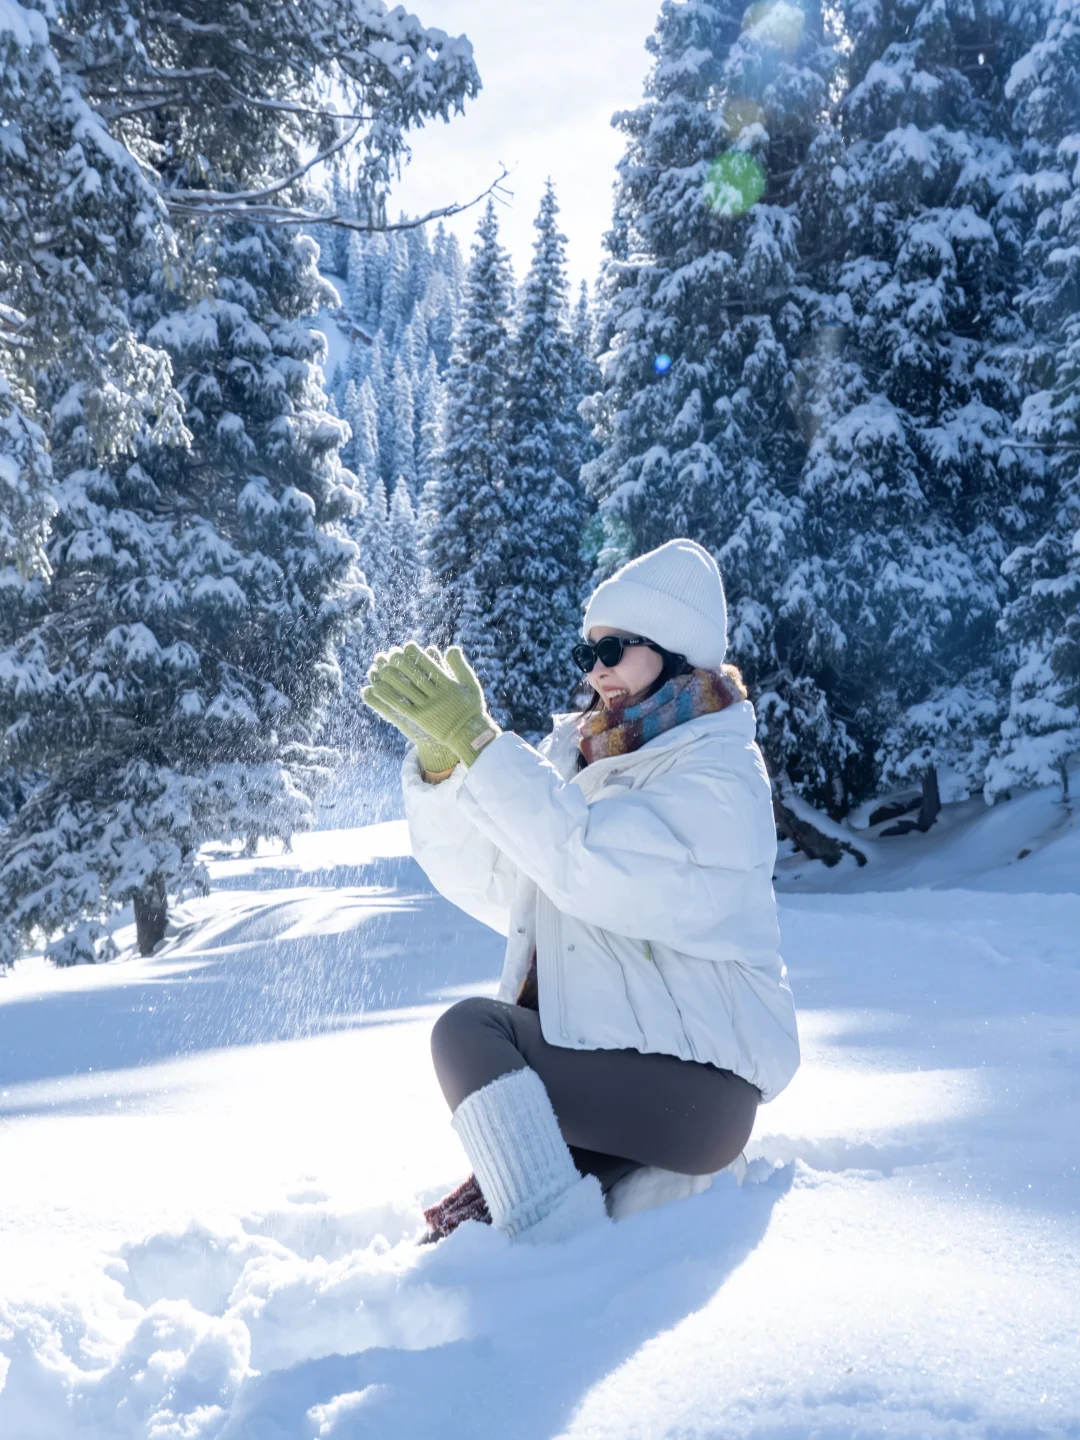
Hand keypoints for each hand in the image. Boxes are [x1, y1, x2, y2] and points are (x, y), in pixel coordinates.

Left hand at [365, 642, 499, 768]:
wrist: (469, 735)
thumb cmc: (471, 709)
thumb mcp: (471, 685)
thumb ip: (460, 666)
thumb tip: (450, 648)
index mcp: (449, 685)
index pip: (429, 665)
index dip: (417, 654)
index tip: (407, 646)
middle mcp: (438, 695)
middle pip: (415, 675)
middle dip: (402, 663)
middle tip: (390, 654)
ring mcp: (428, 708)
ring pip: (406, 689)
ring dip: (392, 678)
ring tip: (379, 668)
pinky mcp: (420, 719)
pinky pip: (401, 706)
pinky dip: (388, 696)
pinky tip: (377, 688)